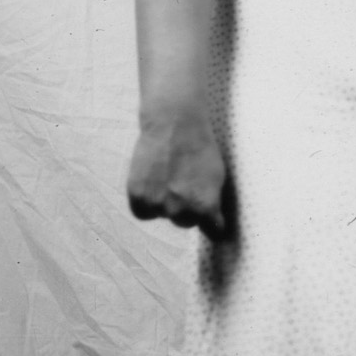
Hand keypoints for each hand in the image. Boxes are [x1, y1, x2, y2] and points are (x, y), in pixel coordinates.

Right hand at [127, 118, 229, 239]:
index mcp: (205, 207)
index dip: (212, 223)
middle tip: (185, 183)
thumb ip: (213, 204)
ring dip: (164, 202)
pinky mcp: (137, 196)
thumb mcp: (217, 178)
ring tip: (168, 175)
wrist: (174, 124)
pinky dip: (146, 202)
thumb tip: (213, 225)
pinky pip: (142, 212)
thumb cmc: (200, 148)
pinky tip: (153, 182)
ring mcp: (157, 204)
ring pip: (162, 215)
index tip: (212, 220)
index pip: (213, 232)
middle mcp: (180, 210)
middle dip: (187, 208)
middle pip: (185, 222)